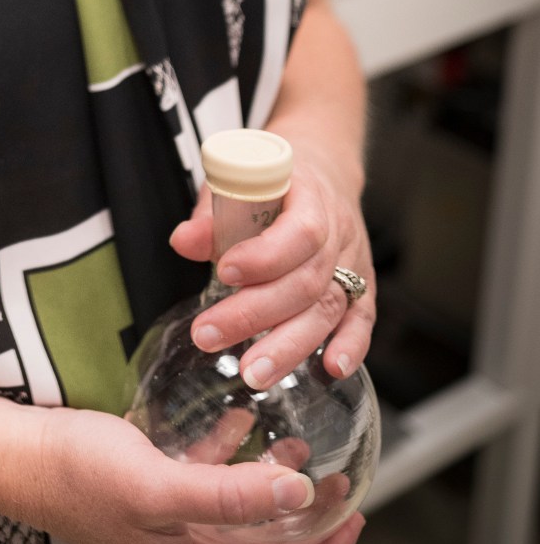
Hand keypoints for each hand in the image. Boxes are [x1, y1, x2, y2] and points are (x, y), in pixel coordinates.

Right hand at [22, 407, 363, 543]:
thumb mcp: (162, 488)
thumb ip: (233, 496)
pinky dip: (230, 461)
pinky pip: (209, 488)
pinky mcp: (155, 503)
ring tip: (299, 448)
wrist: (21, 459)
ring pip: (242, 518)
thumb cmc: (81, 476)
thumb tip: (300, 497)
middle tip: (338, 477)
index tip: (360, 510)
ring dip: (271, 486)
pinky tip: (241, 423)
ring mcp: (171, 537)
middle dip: (307, 517)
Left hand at [169, 153, 375, 389]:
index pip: (299, 232)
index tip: (224, 271)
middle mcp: (338, 234)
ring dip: (290, 346)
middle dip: (256, 315)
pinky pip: (360, 321)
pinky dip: (350, 347)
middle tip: (210, 336)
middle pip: (307, 282)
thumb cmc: (277, 182)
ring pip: (328, 309)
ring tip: (254, 373)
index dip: (264, 256)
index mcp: (311, 199)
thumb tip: (183, 242)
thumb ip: (212, 215)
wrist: (322, 170)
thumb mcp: (241, 182)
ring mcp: (352, 264)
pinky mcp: (361, 289)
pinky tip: (331, 370)